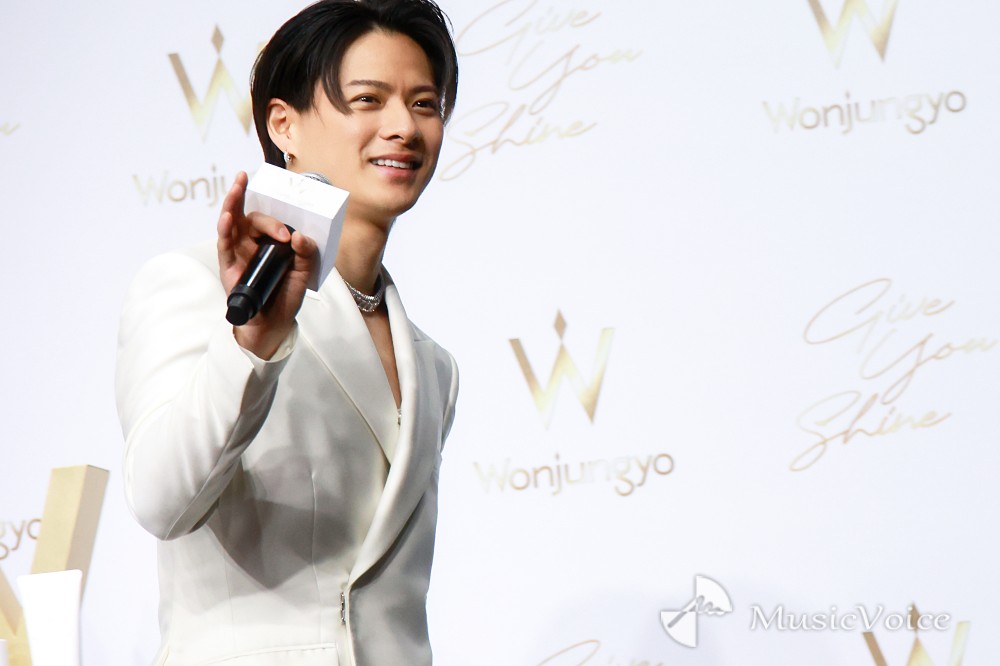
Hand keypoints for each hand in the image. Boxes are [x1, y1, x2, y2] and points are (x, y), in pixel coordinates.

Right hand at [217, 171, 317, 358]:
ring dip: (231, 203)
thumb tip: (299, 236)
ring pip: (231, 223)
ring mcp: (238, 253)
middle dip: (247, 198)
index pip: (269, 220)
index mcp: (270, 241)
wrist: (275, 323)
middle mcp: (252, 243)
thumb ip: (306, 253)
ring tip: (234, 186)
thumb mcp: (304, 272)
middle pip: (248, 216)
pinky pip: (224, 245)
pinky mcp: (229, 266)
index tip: (290, 235)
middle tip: (248, 181)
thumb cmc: (286, 295)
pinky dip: (225, 230)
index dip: (276, 221)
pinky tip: (227, 217)